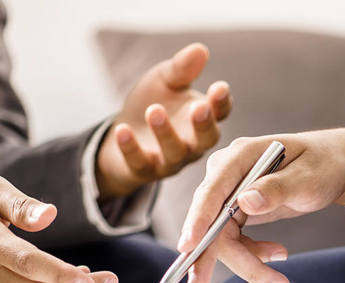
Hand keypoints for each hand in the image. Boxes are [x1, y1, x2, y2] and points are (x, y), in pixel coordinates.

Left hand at [96, 43, 231, 200]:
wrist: (123, 133)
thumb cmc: (153, 102)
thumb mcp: (165, 80)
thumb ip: (181, 69)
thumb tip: (200, 50)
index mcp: (202, 118)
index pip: (220, 112)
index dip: (221, 102)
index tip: (219, 88)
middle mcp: (192, 143)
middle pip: (206, 139)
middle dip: (203, 124)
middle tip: (199, 107)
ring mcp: (169, 160)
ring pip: (174, 152)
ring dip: (166, 133)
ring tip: (154, 111)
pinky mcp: (143, 170)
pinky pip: (140, 163)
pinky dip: (131, 148)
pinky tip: (122, 130)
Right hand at [177, 129, 344, 282]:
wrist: (331, 166)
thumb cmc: (324, 166)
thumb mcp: (309, 179)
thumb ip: (278, 189)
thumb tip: (245, 202)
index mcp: (241, 156)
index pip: (212, 191)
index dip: (198, 220)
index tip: (187, 246)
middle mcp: (227, 173)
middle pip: (210, 221)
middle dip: (211, 257)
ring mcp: (229, 192)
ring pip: (221, 238)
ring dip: (246, 264)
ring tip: (279, 282)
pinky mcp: (235, 209)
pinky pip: (233, 240)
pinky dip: (253, 256)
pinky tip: (277, 255)